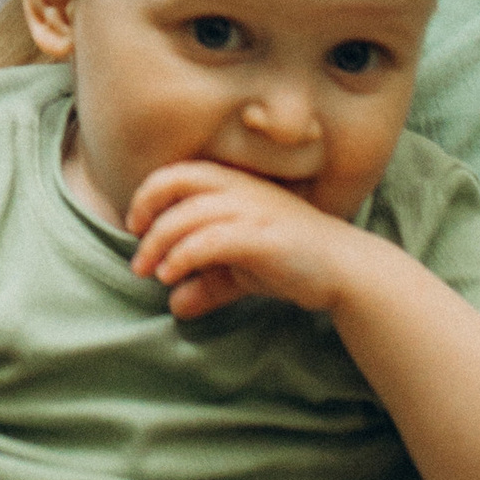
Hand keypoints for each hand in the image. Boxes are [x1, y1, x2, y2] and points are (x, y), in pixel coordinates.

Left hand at [129, 161, 363, 320]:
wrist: (344, 268)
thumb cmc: (290, 260)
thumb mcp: (240, 270)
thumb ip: (207, 282)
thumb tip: (176, 307)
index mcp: (233, 184)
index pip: (177, 173)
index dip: (149, 195)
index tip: (136, 226)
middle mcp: (240, 189)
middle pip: (175, 182)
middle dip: (146, 209)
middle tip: (135, 245)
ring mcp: (252, 210)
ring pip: (187, 214)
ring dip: (158, 243)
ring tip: (149, 272)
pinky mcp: (261, 236)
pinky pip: (210, 239)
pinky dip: (183, 256)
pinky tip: (171, 275)